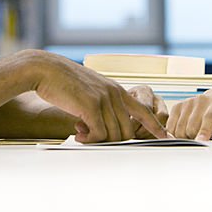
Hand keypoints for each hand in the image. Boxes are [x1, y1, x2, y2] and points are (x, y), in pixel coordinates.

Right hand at [23, 52, 167, 141]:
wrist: (46, 70)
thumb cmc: (64, 82)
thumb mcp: (90, 91)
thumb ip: (102, 105)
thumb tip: (105, 129)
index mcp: (117, 90)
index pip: (143, 110)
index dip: (155, 125)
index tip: (164, 135)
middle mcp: (114, 94)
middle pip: (127, 131)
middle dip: (113, 141)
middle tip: (91, 137)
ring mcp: (104, 99)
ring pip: (114, 135)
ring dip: (98, 141)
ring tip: (81, 134)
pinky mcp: (91, 106)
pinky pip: (99, 134)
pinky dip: (89, 140)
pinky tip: (77, 134)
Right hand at [167, 86, 211, 140]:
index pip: (209, 117)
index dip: (204, 130)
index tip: (201, 141)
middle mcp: (201, 100)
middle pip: (191, 126)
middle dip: (195, 139)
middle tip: (202, 140)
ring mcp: (188, 102)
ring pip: (179, 128)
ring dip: (185, 137)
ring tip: (195, 136)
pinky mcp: (178, 106)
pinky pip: (170, 125)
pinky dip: (174, 133)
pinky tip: (184, 133)